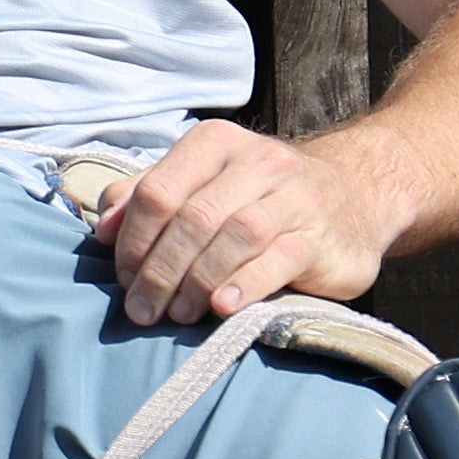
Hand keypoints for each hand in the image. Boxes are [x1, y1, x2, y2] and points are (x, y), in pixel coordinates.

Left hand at [98, 120, 406, 326]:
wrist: (356, 195)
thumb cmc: (260, 194)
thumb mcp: (202, 182)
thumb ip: (148, 195)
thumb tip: (102, 229)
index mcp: (216, 144)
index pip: (158, 191)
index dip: (133, 240)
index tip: (123, 276)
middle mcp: (258, 162)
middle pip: (192, 218)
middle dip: (158, 270)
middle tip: (141, 309)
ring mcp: (295, 198)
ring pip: (234, 236)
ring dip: (196, 281)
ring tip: (176, 314)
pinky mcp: (322, 238)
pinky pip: (278, 259)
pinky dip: (245, 284)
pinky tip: (221, 306)